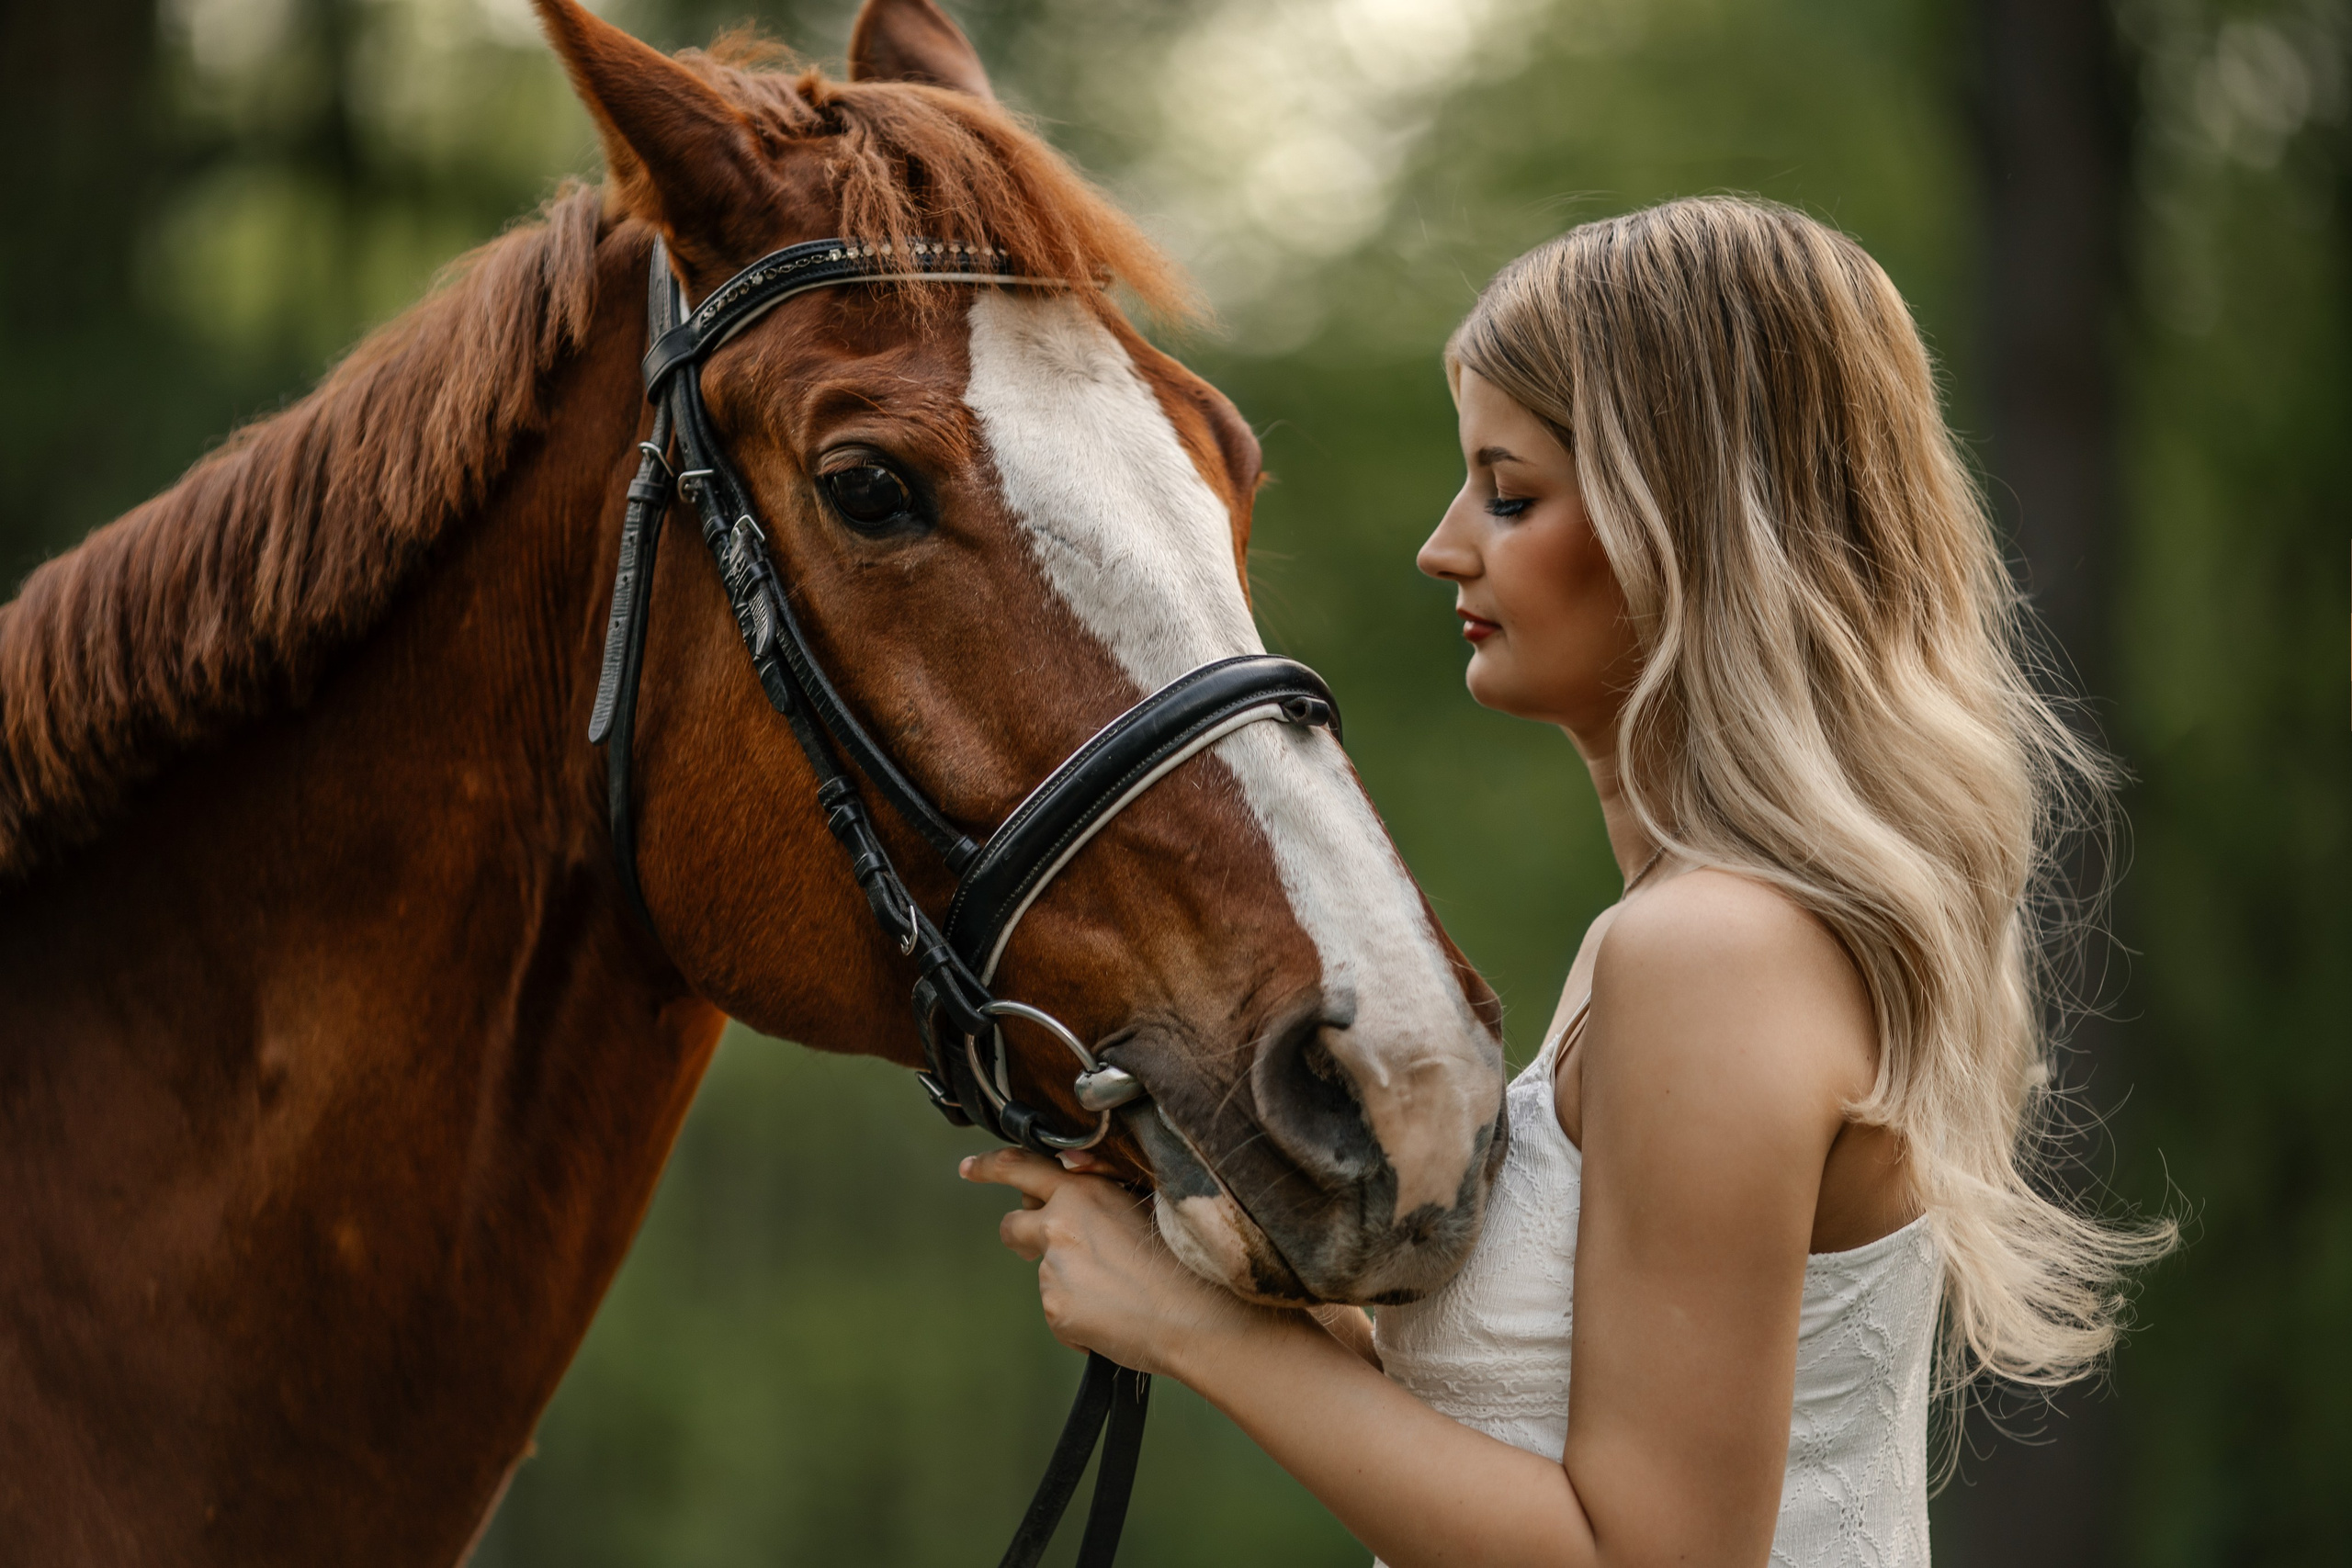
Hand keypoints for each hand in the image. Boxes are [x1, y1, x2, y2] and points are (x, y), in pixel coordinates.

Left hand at [961, 1148, 1258, 1379]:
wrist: (1199, 1315)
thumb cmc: (1185, 1256)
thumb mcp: (1147, 1202)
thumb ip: (1103, 1190)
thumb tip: (1074, 1178)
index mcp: (1083, 1190)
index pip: (1020, 1167)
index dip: (990, 1167)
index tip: (970, 1169)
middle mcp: (1059, 1224)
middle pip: (1013, 1225)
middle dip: (1021, 1234)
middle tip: (1043, 1246)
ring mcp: (1053, 1270)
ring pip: (1045, 1273)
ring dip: (1068, 1280)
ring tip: (1120, 1293)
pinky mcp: (1055, 1310)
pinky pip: (1060, 1312)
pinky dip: (1080, 1317)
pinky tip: (1117, 1317)